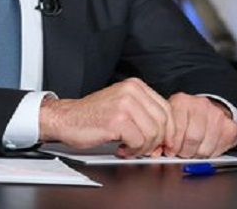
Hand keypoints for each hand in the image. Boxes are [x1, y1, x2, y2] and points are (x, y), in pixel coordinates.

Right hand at [39, 78, 174, 156]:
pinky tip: (122, 149)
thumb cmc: (92, 115)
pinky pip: (139, 141)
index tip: (166, 144)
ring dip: (143, 148)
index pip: (167, 109)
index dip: (170, 130)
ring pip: (153, 133)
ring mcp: (125, 104)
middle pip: (163, 122)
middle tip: (146, 151)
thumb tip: (165, 135)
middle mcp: (132, 91)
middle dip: (158, 142)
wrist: (66, 118)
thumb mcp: (122, 106)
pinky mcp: (117, 120)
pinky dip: (133, 150)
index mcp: (136, 86)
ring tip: (130, 149)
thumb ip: (144, 115)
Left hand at [163, 93, 236, 157]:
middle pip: (192, 138)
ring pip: (205, 147)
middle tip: (182, 153)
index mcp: (182, 102)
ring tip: (193, 151)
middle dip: (185, 152)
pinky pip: (220, 149)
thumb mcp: (170, 121)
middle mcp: (201, 105)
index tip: (170, 151)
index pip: (176, 128)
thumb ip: (163, 135)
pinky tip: (206, 148)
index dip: (172, 145)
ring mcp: (217, 115)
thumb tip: (154, 152)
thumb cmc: (185, 119)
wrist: (206, 111)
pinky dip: (212, 154)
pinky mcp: (230, 127)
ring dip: (197, 154)